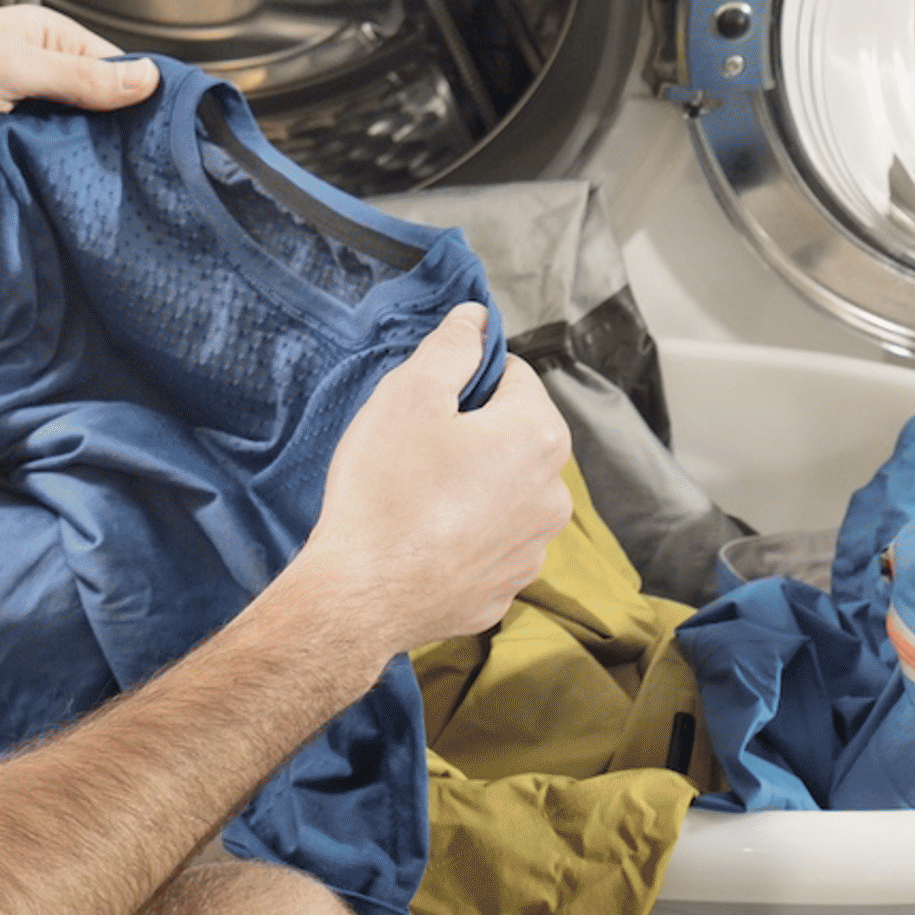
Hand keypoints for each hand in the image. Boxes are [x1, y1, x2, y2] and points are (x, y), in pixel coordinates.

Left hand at [0, 5, 155, 195]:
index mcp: (38, 40)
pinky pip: (28, 183)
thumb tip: (145, 80)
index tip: (168, 137)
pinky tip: (60, 212)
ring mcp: (6, 126)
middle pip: (89, 117)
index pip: (109, 68)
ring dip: (69, 174)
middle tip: (139, 179)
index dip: (137, 99)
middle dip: (106, 145)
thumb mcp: (11, 65)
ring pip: (60, 156)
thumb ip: (79, 78)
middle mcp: (26, 79)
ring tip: (102, 199)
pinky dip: (39, 194)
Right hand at [294, 305, 571, 652]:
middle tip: (415, 450)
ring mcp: (533, 549)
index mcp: (539, 437)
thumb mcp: (409, 395)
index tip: (427, 404)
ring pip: (504, 490)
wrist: (360, 596)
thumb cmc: (385, 491)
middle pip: (514, 435)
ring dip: (472, 485)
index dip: (465, 381)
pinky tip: (422, 538)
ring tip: (416, 497)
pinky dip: (464, 535)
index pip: (513, 377)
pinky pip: (490, 542)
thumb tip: (477, 318)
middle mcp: (554, 496)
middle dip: (472, 433)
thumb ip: (452, 347)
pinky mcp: (506, 588)